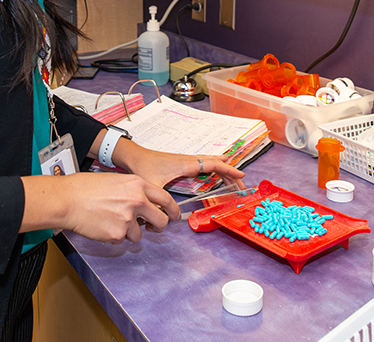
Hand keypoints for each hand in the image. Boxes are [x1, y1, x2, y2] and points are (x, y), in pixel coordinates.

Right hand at [23, 172, 174, 243]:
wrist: (68, 200)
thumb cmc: (86, 188)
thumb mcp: (117, 181)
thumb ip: (134, 192)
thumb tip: (146, 205)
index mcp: (138, 184)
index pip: (165, 199)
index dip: (173, 210)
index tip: (174, 216)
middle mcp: (137, 201)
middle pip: (161, 221)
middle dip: (158, 227)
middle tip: (152, 227)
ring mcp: (128, 218)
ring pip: (139, 235)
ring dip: (129, 232)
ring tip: (112, 221)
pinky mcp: (117, 234)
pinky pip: (122, 240)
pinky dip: (114, 236)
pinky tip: (103, 225)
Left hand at [113, 140, 245, 192]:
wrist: (132, 156)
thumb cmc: (142, 167)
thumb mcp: (152, 187)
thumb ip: (161, 203)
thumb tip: (171, 217)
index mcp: (185, 164)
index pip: (212, 165)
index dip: (228, 170)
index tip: (241, 176)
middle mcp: (188, 160)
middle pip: (215, 164)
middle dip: (230, 173)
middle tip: (241, 185)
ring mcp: (186, 161)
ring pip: (210, 163)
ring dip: (223, 171)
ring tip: (234, 180)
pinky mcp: (181, 163)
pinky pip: (204, 164)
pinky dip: (214, 168)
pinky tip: (216, 171)